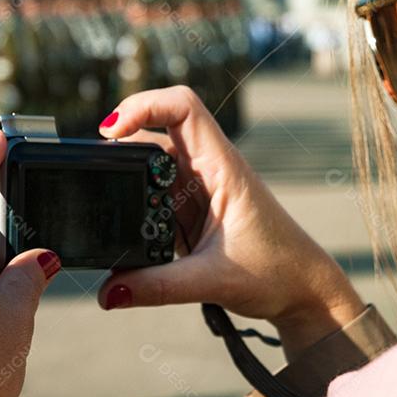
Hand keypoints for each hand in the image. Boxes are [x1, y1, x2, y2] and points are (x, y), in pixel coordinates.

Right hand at [97, 86, 364, 358]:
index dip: (144, 104)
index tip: (111, 130)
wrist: (303, 290)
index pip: (183, 107)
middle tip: (94, 175)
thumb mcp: (213, 281)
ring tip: (105, 206)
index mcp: (223, 167)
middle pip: (156, 132)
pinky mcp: (191, 210)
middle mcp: (209, 169)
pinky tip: (124, 228)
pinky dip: (134, 206)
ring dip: (126, 181)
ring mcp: (198, 188)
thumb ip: (157, 287)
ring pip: (150, 165)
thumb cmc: (277, 272)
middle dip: (121, 146)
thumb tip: (106, 292)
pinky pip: (153, 195)